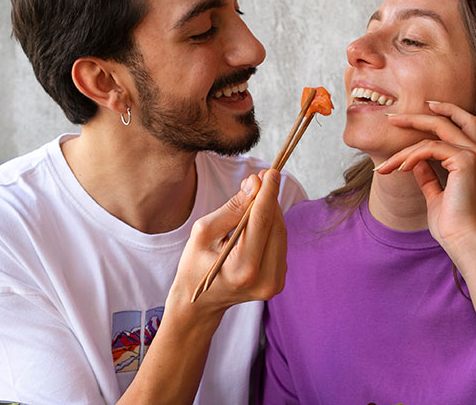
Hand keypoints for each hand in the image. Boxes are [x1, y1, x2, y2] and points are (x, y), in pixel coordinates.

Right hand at [170, 169, 286, 313]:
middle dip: (269, 199)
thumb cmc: (195, 265)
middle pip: (275, 225)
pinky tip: (256, 222)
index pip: (262, 221)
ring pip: (281, 233)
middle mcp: (264, 278)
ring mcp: (274, 283)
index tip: (273, 171)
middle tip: (258, 179)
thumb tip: (256, 184)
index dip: (268, 192)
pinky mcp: (279, 282)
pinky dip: (270, 228)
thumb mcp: (203, 232)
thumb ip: (232, 208)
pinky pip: (279, 244)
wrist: (199, 304)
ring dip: (271, 212)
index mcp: (242, 268)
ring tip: (253, 198)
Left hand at [376, 101, 475, 263]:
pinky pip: (430, 149)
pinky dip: (411, 157)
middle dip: (418, 116)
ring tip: (385, 166)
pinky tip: (399, 169)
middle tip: (392, 118)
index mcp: (473, 158)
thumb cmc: (451, 223)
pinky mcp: (465, 161)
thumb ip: (428, 175)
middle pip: (448, 119)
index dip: (442, 111)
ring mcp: (473, 155)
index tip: (417, 111)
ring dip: (403, 151)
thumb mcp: (435, 194)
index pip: (461, 123)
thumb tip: (415, 161)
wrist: (463, 240)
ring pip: (432, 136)